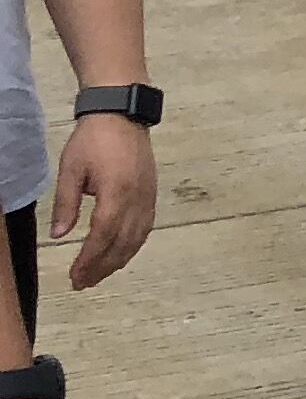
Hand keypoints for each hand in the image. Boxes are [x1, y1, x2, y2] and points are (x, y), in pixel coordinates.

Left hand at [50, 115, 155, 289]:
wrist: (122, 115)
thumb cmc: (92, 140)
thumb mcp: (70, 170)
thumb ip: (66, 204)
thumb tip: (59, 236)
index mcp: (116, 192)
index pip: (103, 235)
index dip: (89, 259)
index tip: (75, 275)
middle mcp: (137, 199)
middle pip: (123, 243)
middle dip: (102, 267)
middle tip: (82, 283)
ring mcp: (148, 197)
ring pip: (137, 239)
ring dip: (118, 261)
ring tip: (99, 275)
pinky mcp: (152, 194)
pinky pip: (145, 228)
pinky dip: (133, 246)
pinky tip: (120, 254)